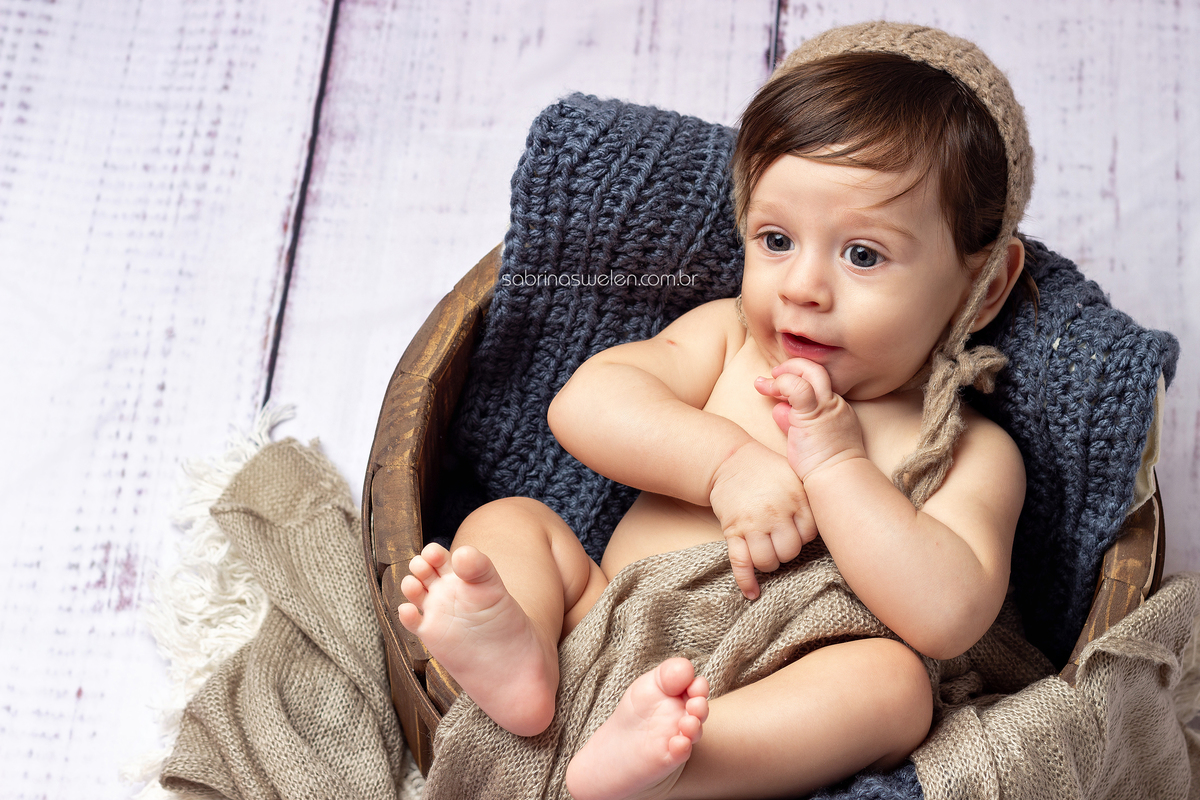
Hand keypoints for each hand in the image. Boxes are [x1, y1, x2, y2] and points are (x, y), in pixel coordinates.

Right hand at [708, 440, 816, 599]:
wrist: (730, 460)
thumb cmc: (768, 470)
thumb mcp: (796, 476)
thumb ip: (812, 499)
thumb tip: (834, 522)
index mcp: (796, 498)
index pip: (809, 535)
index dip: (803, 537)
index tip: (796, 532)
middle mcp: (776, 512)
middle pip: (789, 551)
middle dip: (786, 553)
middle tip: (780, 544)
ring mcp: (752, 523)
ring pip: (767, 560)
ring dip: (769, 564)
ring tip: (767, 555)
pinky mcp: (732, 530)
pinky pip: (740, 562)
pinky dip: (746, 581)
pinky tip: (752, 593)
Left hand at [754, 359, 866, 480]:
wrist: (835, 477)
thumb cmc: (821, 465)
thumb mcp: (806, 438)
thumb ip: (793, 421)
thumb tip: (779, 409)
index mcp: (835, 408)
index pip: (816, 383)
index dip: (795, 379)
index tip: (778, 388)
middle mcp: (834, 403)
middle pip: (816, 371)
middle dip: (791, 368)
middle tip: (772, 376)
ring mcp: (826, 406)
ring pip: (809, 372)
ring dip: (783, 374)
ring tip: (763, 383)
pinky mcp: (814, 414)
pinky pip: (797, 387)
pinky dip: (780, 384)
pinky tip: (767, 388)